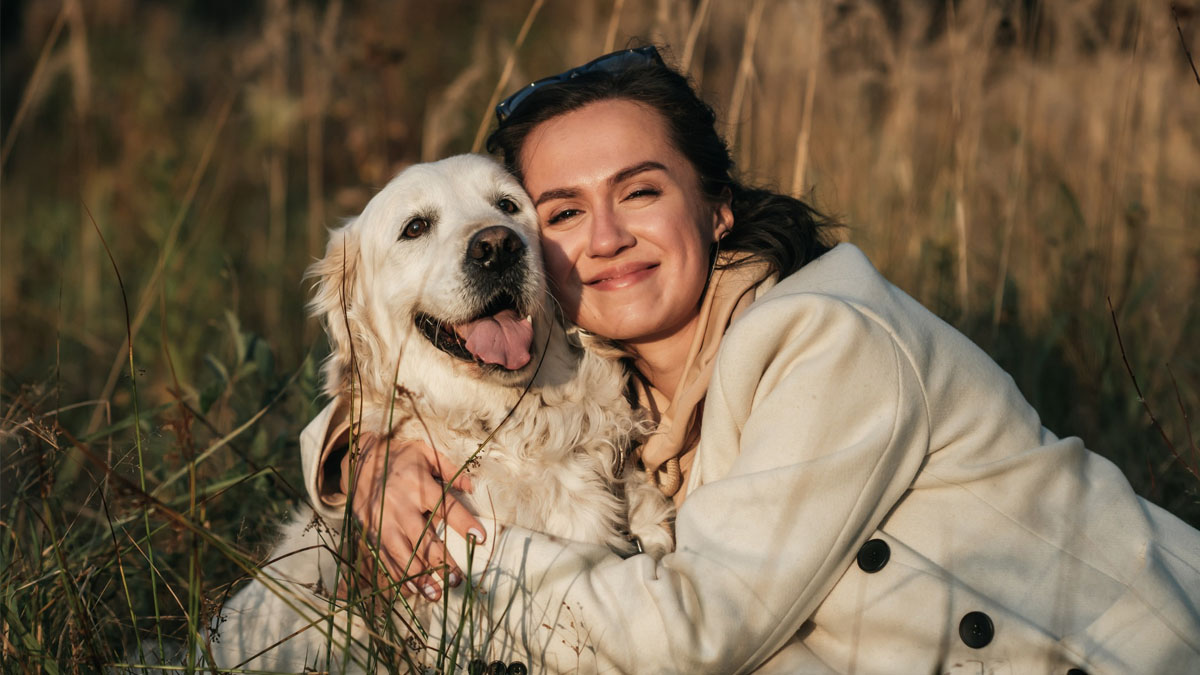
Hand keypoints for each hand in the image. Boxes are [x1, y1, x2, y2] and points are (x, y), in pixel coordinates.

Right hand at [346, 433, 483, 600]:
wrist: (359, 460)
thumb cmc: (400, 457)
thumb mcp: (425, 452)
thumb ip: (450, 469)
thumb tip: (472, 486)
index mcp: (418, 485)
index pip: (446, 507)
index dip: (463, 523)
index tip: (480, 539)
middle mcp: (400, 505)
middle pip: (424, 539)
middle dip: (442, 562)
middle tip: (459, 579)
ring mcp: (383, 521)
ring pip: (402, 554)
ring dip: (420, 577)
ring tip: (438, 594)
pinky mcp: (372, 531)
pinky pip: (385, 558)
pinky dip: (398, 576)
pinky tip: (413, 590)